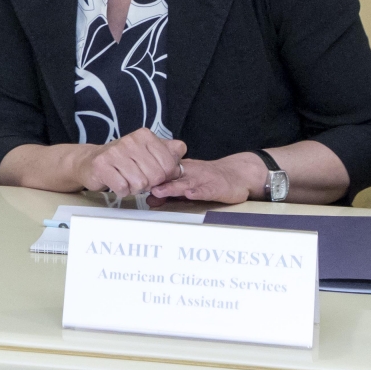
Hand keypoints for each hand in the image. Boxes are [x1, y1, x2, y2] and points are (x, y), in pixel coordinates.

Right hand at [75, 129, 185, 197]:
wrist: (90, 162)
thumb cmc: (124, 160)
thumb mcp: (149, 152)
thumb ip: (169, 152)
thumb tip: (181, 152)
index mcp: (145, 136)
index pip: (169, 165)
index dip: (164, 176)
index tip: (153, 173)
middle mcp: (130, 140)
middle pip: (156, 176)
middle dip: (149, 183)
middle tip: (138, 178)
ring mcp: (115, 152)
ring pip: (140, 184)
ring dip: (134, 188)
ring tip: (126, 179)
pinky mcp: (101, 165)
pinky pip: (123, 188)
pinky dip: (122, 191)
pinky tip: (117, 182)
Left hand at [150, 152, 267, 203]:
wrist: (237, 174)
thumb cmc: (209, 179)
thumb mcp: (189, 184)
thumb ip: (170, 192)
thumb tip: (149, 198)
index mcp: (181, 170)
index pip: (162, 172)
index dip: (148, 177)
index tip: (133, 182)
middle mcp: (190, 173)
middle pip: (170, 176)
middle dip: (155, 181)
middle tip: (141, 187)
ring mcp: (204, 179)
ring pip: (186, 182)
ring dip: (172, 187)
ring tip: (159, 191)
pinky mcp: (217, 187)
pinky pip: (207, 190)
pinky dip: (199, 192)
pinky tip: (191, 194)